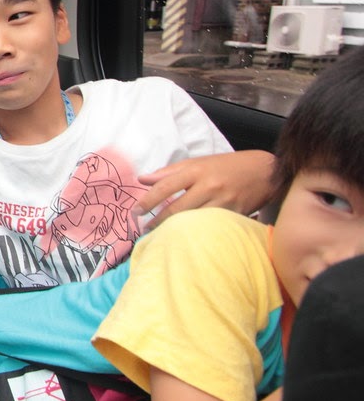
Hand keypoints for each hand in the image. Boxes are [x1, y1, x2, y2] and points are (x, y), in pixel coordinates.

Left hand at [133, 150, 275, 230]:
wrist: (265, 171)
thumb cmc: (226, 166)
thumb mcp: (197, 162)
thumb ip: (169, 172)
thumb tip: (142, 179)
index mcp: (196, 170)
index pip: (165, 187)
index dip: (147, 201)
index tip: (135, 212)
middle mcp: (209, 185)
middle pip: (177, 208)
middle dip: (157, 221)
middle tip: (143, 230)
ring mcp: (223, 201)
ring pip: (193, 220)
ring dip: (175, 230)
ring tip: (160, 236)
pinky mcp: (235, 214)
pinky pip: (211, 226)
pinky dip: (197, 232)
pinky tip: (186, 237)